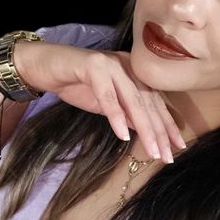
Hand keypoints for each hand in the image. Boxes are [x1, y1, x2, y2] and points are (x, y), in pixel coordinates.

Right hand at [14, 40, 186, 163]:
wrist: (42, 66)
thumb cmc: (75, 84)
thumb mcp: (106, 104)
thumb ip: (127, 114)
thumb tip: (148, 132)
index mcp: (134, 72)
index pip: (155, 101)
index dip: (167, 125)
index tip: (177, 147)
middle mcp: (127, 65)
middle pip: (148, 102)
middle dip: (159, 131)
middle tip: (167, 156)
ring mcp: (111, 63)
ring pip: (133, 99)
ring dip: (144, 127)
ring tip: (152, 150)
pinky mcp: (92, 65)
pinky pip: (107, 94)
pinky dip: (116, 115)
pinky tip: (123, 135)